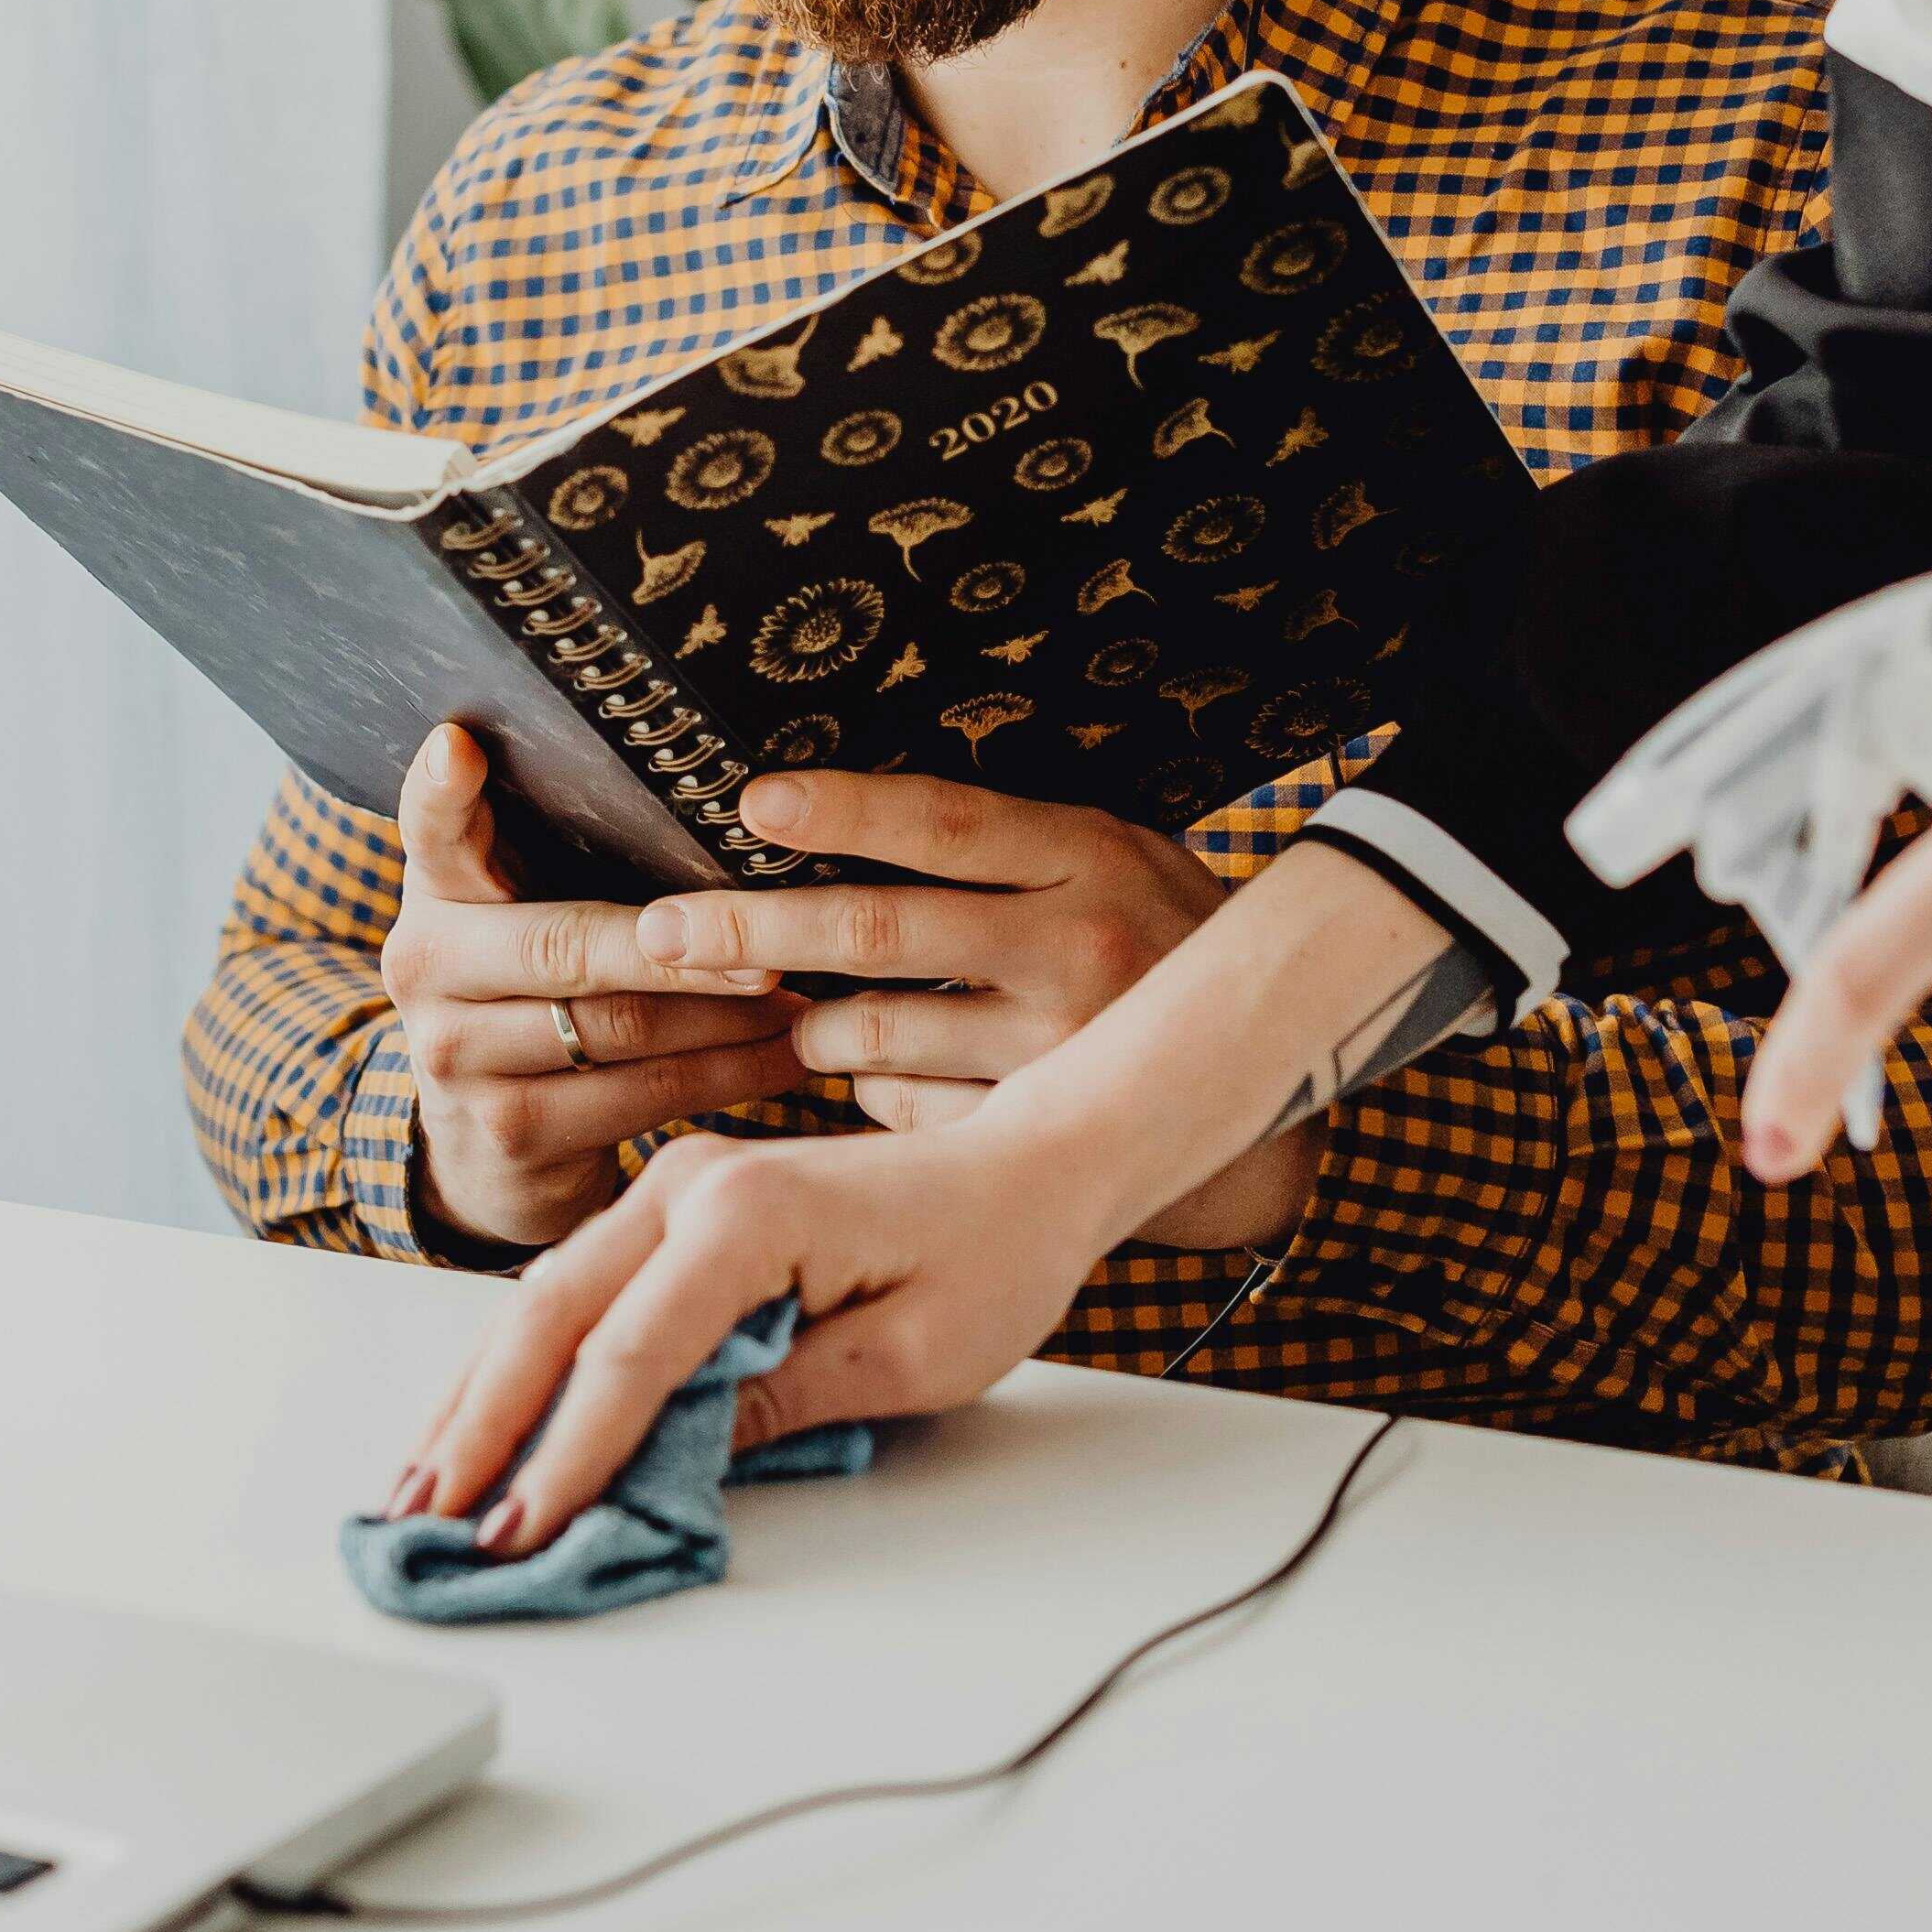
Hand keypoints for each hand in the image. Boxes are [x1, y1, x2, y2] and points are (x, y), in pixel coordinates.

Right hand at [376, 724, 807, 1247]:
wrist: (487, 1146)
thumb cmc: (539, 993)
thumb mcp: (524, 915)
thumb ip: (564, 851)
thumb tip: (720, 783)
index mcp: (436, 894)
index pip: (430, 828)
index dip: (441, 790)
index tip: (461, 747)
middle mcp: (425, 968)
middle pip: (567, 946)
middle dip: (685, 949)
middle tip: (784, 939)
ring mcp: (456, 1056)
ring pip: (618, 1029)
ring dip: (728, 1016)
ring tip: (806, 997)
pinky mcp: (508, 1131)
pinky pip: (640, 1099)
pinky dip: (727, 1076)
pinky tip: (785, 1056)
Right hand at [381, 1117, 1124, 1550]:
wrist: (1026, 1171)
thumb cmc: (992, 1255)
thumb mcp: (910, 1359)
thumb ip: (780, 1405)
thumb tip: (666, 1467)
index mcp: (751, 1213)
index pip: (632, 1354)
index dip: (570, 1455)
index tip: (520, 1535)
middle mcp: (690, 1184)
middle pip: (551, 1314)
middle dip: (481, 1427)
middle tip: (424, 1524)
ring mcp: (671, 1188)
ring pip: (541, 1298)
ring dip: (479, 1396)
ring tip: (418, 1492)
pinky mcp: (671, 1209)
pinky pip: (574, 1291)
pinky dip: (520, 1364)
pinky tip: (478, 1425)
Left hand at [633, 774, 1311, 1247]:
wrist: (1270, 1072)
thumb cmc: (1164, 940)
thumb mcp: (1113, 857)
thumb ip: (1006, 842)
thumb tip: (836, 810)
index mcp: (1086, 855)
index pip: (941, 823)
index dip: (841, 812)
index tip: (749, 803)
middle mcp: (1074, 945)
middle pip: (875, 932)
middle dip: (748, 930)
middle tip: (661, 933)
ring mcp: (1056, 1047)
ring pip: (873, 1034)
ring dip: (809, 1031)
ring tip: (798, 1024)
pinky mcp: (1036, 1129)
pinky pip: (904, 1109)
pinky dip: (870, 1094)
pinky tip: (881, 1080)